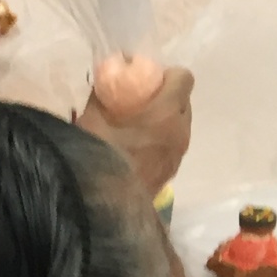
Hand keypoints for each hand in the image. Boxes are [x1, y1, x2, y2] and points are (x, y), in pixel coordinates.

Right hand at [76, 64, 193, 195]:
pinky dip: (161, 141)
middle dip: (166, 97)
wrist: (102, 202)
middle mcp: (180, 131)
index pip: (183, 78)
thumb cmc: (98, 150)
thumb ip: (104, 92)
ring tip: (137, 127)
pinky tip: (137, 149)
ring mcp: (178, 155)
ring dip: (165, 121)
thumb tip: (107, 76)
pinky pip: (173, 147)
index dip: (168, 74)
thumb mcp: (93, 114)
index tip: (147, 78)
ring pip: (180, 126)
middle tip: (140, 101)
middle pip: (184, 102)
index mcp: (166, 112)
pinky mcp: (171, 174)